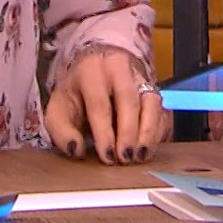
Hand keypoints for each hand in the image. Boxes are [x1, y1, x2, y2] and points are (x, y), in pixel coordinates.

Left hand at [44, 45, 166, 163]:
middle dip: (129, 133)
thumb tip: (76, 150)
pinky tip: (148, 148)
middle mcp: (120, 69)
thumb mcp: (59, 108)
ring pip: (152, 102)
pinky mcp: (155, 88)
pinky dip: (159, 130)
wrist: (96, 65)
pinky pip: (163, 109)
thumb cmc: (77, 92)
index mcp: (92, 71)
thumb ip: (62, 131)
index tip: (107, 156)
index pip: (100, 104)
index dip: (104, 133)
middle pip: (130, 101)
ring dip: (149, 132)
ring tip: (140, 156)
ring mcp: (141, 76)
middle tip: (125, 158)